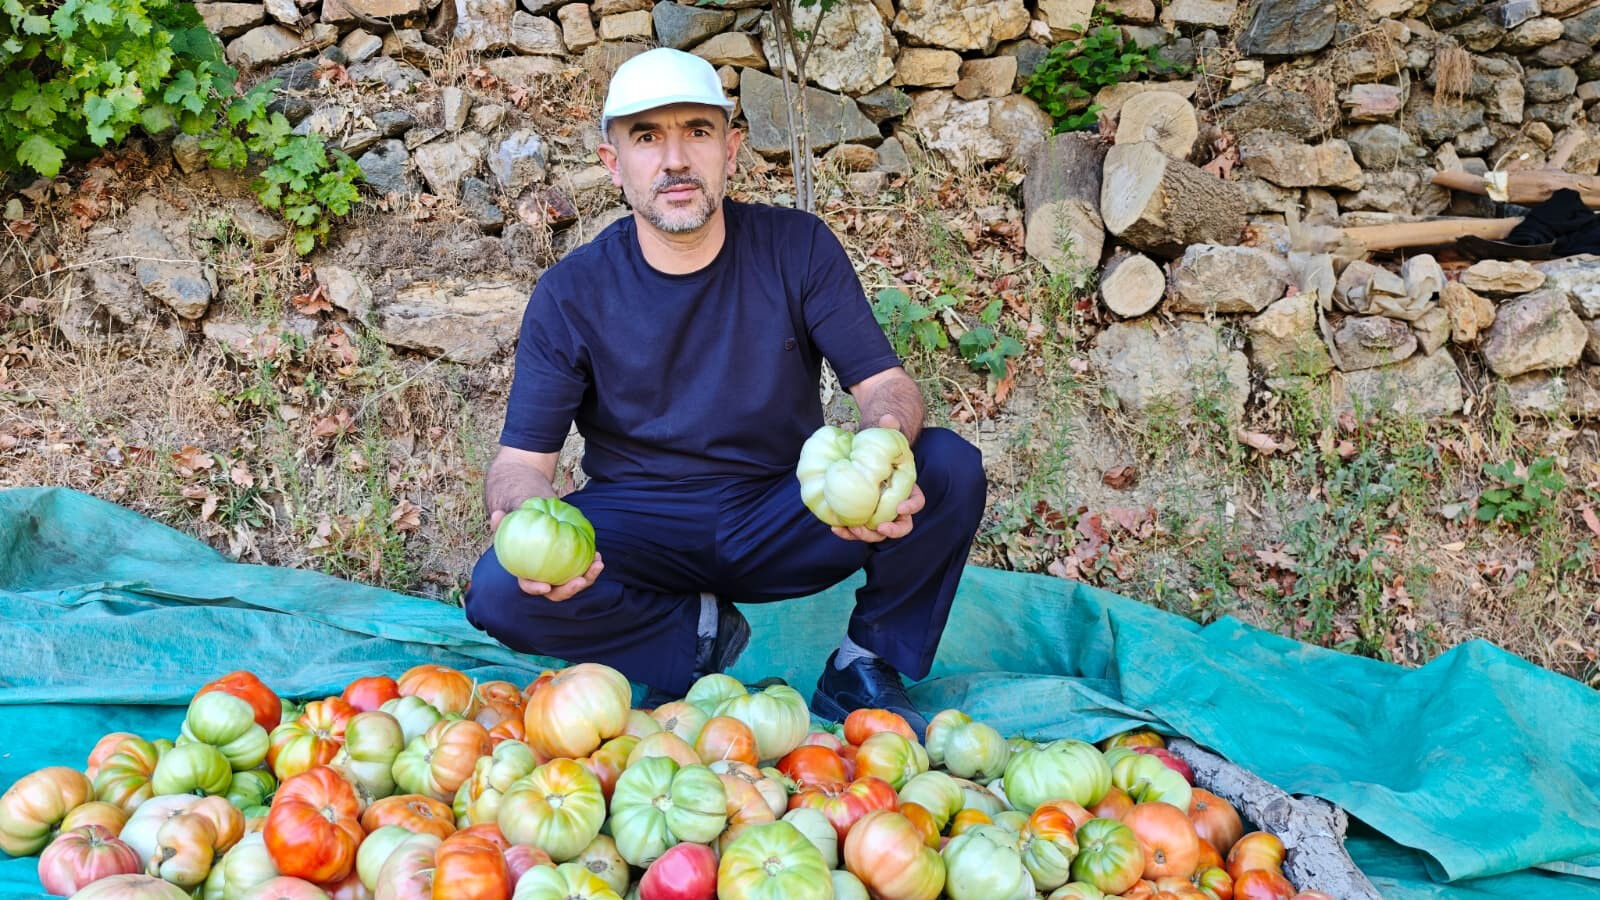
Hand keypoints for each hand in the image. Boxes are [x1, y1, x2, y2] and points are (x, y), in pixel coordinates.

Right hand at [491, 508, 604, 600]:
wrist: (538, 531)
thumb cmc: (522, 532)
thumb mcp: (512, 527)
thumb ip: (502, 524)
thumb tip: (496, 514)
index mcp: (528, 576)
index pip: (530, 587)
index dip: (537, 589)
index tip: (546, 586)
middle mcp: (546, 582)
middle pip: (558, 593)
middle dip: (570, 589)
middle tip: (580, 580)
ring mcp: (561, 579)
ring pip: (575, 584)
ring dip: (588, 578)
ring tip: (597, 564)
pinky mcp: (574, 572)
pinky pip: (584, 572)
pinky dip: (592, 566)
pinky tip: (598, 556)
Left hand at [832, 413, 920, 543]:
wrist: (860, 458)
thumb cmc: (876, 448)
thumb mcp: (884, 436)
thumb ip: (889, 427)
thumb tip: (888, 418)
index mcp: (906, 489)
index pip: (917, 502)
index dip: (911, 507)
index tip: (900, 508)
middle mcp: (895, 506)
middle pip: (901, 526)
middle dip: (892, 531)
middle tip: (877, 527)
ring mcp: (878, 514)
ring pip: (878, 533)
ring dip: (866, 535)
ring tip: (852, 529)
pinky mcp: (861, 518)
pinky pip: (857, 530)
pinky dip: (847, 532)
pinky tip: (835, 527)